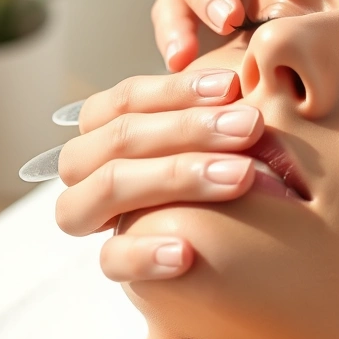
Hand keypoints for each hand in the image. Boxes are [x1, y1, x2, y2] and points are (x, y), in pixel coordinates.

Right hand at [55, 69, 263, 280]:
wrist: (226, 249)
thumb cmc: (218, 167)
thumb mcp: (213, 135)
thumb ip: (212, 106)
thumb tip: (225, 75)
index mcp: (104, 129)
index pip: (127, 99)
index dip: (178, 90)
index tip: (233, 85)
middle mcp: (87, 168)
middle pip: (121, 138)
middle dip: (191, 128)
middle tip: (252, 125)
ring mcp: (91, 215)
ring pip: (111, 187)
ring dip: (177, 176)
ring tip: (242, 175)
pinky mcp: (112, 264)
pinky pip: (111, 259)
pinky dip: (146, 254)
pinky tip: (187, 253)